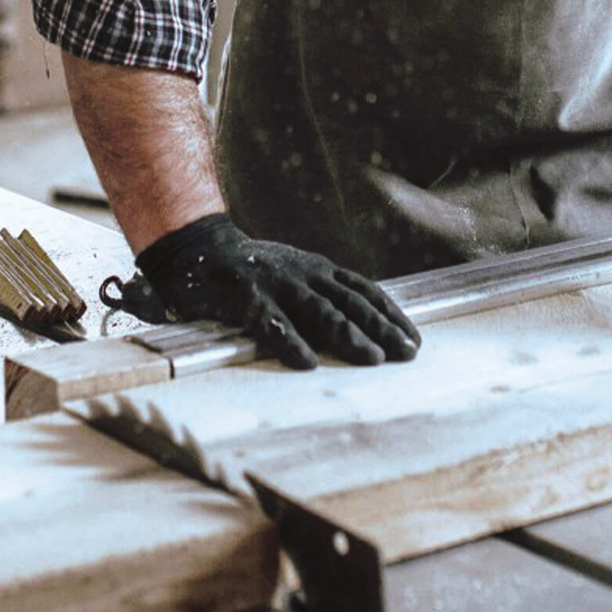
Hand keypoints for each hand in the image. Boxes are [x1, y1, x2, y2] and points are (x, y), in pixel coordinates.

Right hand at [134, 214, 420, 369]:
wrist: (197, 249)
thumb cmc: (249, 271)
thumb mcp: (293, 275)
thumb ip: (320, 296)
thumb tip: (360, 332)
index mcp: (317, 270)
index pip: (364, 291)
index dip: (391, 315)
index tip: (414, 339)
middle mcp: (303, 274)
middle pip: (351, 303)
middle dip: (382, 329)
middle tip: (406, 354)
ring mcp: (276, 283)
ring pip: (320, 311)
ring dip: (348, 335)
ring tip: (371, 358)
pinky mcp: (246, 296)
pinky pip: (272, 322)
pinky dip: (291, 342)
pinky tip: (306, 362)